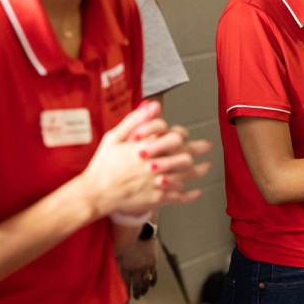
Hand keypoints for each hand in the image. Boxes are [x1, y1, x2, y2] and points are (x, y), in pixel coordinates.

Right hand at [80, 101, 210, 221]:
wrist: (95, 193)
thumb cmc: (103, 165)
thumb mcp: (114, 138)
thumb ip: (134, 121)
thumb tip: (152, 105)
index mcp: (146, 147)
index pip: (173, 136)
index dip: (181, 134)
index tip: (183, 134)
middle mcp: (155, 164)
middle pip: (185, 155)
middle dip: (198, 149)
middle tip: (207, 146)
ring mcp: (157, 182)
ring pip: (186, 175)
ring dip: (199, 170)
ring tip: (207, 166)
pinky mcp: (156, 198)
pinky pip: (179, 197)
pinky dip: (190, 195)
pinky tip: (197, 192)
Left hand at [117, 236, 158, 298]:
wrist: (141, 230)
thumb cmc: (126, 239)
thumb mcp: (117, 251)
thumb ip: (113, 262)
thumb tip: (106, 268)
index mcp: (126, 267)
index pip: (126, 284)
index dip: (127, 291)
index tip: (127, 297)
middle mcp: (136, 269)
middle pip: (137, 285)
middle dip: (137, 293)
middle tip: (137, 297)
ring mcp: (146, 266)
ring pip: (146, 282)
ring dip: (145, 289)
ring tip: (144, 293)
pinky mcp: (153, 262)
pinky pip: (154, 275)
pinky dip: (154, 281)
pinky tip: (152, 285)